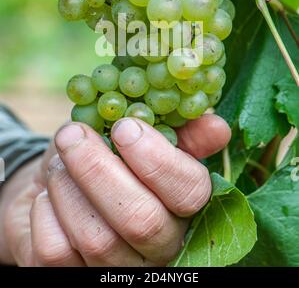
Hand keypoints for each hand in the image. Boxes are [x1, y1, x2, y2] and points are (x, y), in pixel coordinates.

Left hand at [0, 114, 229, 265]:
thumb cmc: (105, 153)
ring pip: (96, 238)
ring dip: (68, 186)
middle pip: (141, 220)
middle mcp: (158, 245)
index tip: (125, 127)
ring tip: (60, 158)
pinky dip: (46, 211)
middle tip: (73, 135)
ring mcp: (117, 268)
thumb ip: (178, 130)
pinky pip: (55, 250)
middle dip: (100, 170)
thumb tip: (216, 126)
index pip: (190, 193)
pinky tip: (49, 192)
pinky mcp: (71, 276)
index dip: (159, 161)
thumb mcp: (138, 134)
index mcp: (182, 207)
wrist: (60, 181)